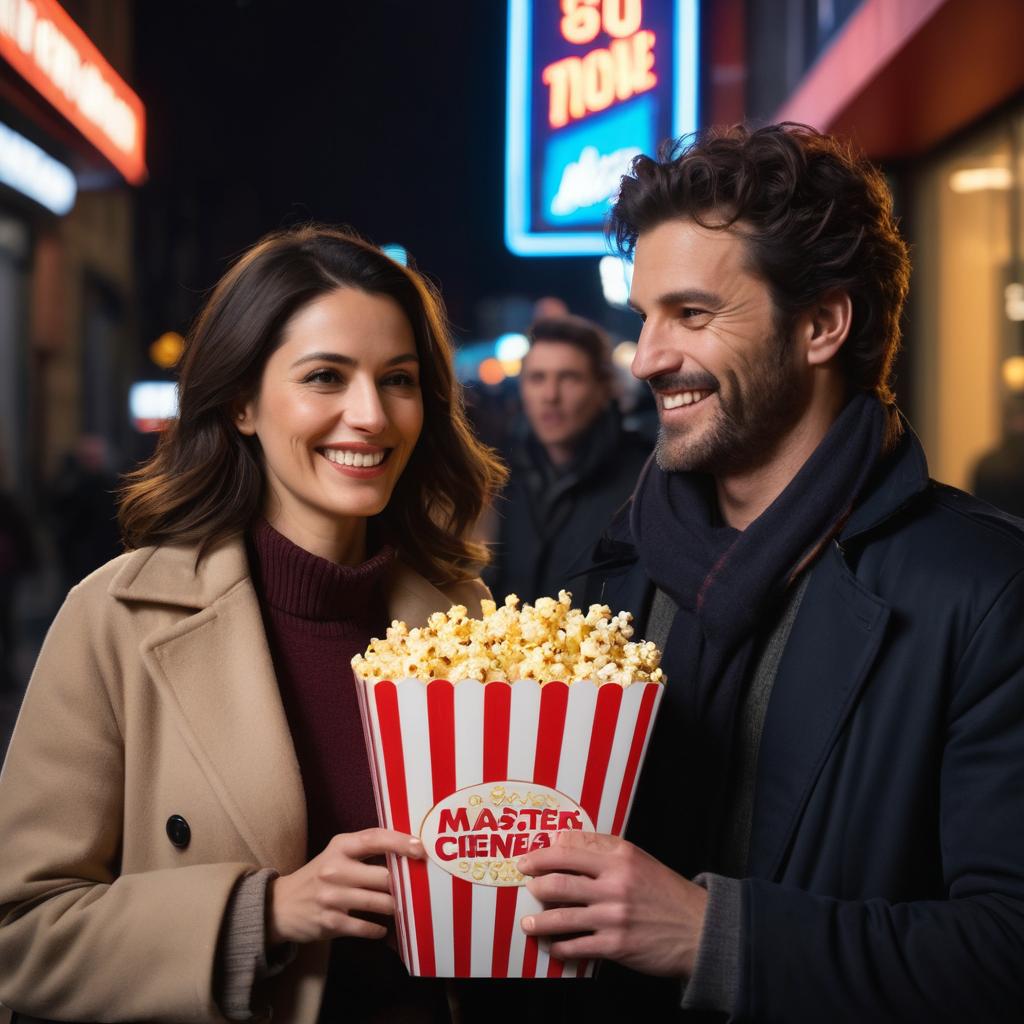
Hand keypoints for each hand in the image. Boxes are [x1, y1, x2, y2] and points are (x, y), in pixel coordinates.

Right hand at [267, 827, 422, 944]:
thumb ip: (365, 851)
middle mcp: (335, 869)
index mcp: (340, 846)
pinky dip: (377, 929)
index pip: (374, 838)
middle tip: (417, 889)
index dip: (400, 842)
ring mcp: (332, 896)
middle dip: (403, 885)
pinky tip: (382, 929)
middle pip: (383, 876)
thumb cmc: (319, 876)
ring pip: (379, 903)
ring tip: (403, 908)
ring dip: (395, 908)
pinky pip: (365, 927)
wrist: (281, 906)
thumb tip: (407, 851)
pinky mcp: (330, 921)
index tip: (420, 848)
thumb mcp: (336, 854)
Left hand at [517, 831, 706, 976]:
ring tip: (528, 922)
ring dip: (538, 920)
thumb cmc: (665, 891)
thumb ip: (601, 848)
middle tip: (526, 887)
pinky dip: (559, 947)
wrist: (699, 928)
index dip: (540, 855)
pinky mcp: (616, 945)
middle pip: (558, 882)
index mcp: (620, 856)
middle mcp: (615, 884)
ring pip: (561, 916)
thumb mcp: (638, 859)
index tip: (526, 861)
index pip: (568, 850)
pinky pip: (576, 946)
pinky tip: (553, 946)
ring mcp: (614, 916)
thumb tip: (561, 841)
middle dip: (534, 885)